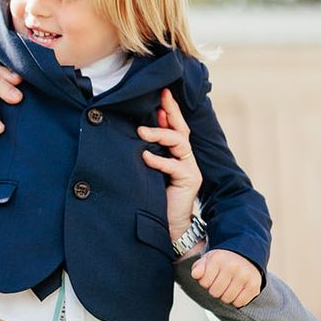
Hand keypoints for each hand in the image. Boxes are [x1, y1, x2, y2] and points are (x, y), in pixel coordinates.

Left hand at [137, 88, 201, 241]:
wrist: (167, 227)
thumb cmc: (153, 199)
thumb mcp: (146, 172)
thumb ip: (143, 154)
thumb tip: (131, 134)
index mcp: (175, 154)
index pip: (175, 126)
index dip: (169, 110)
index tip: (161, 93)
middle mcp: (185, 158)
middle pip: (181, 128)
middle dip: (171, 111)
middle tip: (159, 99)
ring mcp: (190, 168)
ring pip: (180, 142)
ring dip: (160, 134)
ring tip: (142, 131)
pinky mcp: (190, 180)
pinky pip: (174, 165)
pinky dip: (158, 159)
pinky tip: (145, 156)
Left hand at [191, 249, 261, 306]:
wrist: (244, 256)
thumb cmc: (222, 261)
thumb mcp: (207, 260)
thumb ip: (198, 267)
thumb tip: (195, 274)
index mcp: (218, 259)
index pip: (204, 283)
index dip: (205, 283)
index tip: (210, 278)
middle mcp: (232, 266)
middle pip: (215, 292)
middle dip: (214, 290)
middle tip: (219, 283)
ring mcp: (244, 276)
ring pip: (227, 299)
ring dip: (225, 296)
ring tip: (227, 287)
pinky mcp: (254, 285)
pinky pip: (240, 302)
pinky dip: (236, 300)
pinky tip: (236, 291)